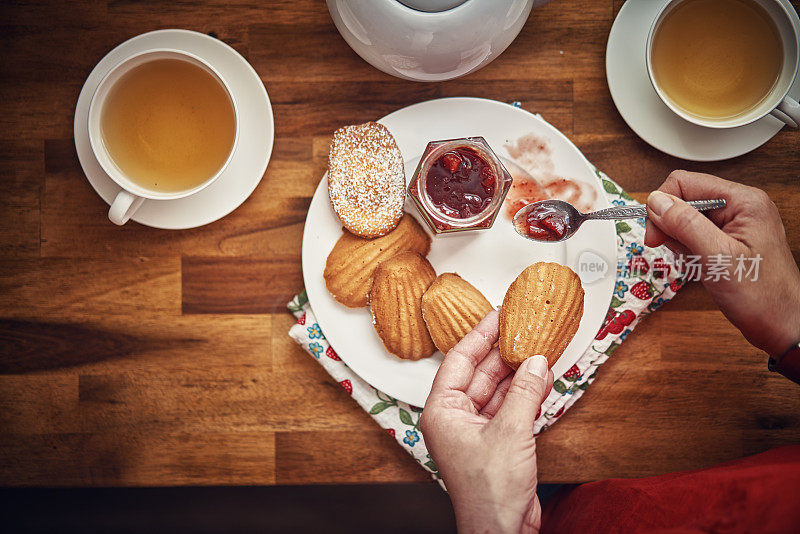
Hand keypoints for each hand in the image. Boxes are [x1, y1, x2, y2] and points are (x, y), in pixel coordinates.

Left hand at [421, 310, 553, 533]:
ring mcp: (476, 429)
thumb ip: (524, 392)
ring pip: (497, 390)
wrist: (501, 529)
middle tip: (523, 327)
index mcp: (442, 410)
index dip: (480, 334)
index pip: (459, 360)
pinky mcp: (496, 441)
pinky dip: (525, 394)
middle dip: (503, 352)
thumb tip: (535, 362)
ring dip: (518, 372)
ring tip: (539, 348)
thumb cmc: (490, 490)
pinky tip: (542, 378)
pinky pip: (509, 408)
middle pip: (479, 372)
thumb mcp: (510, 432)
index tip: (498, 314)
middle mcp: (455, 417)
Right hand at [644, 170, 799, 356]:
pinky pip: (695, 236)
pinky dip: (688, 251)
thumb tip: (656, 201)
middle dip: (671, 227)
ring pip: (686, 219)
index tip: (654, 235)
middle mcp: (740, 207)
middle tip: (676, 252)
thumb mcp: (717, 257)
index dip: (663, 207)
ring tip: (696, 263)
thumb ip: (685, 225)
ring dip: (680, 242)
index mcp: (743, 202)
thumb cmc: (762, 296)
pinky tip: (700, 266)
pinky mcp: (729, 240)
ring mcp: (735, 224)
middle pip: (684, 199)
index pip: (685, 183)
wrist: (781, 325)